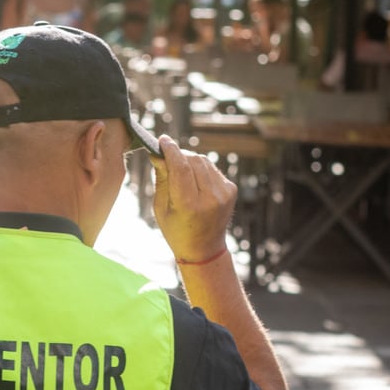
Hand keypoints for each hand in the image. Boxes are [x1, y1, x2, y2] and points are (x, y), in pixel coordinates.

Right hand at [150, 135, 236, 261]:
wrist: (204, 249)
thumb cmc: (176, 230)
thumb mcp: (161, 207)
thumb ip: (162, 178)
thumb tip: (158, 153)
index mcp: (188, 205)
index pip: (180, 167)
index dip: (171, 150)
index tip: (162, 140)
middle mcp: (209, 198)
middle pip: (193, 160)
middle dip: (179, 154)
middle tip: (167, 156)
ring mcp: (223, 194)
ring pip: (204, 161)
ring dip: (189, 160)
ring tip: (180, 170)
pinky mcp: (231, 190)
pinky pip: (212, 169)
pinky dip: (201, 168)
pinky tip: (194, 180)